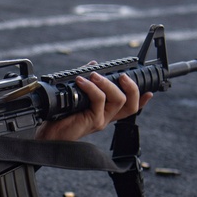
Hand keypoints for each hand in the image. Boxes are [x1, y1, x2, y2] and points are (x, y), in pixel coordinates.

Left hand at [35, 71, 151, 141]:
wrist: (47, 133)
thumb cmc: (59, 116)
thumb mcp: (76, 94)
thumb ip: (87, 81)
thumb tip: (94, 63)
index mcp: (105, 112)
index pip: (129, 107)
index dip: (142, 100)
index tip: (150, 91)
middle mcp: (107, 117)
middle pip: (131, 104)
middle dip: (131, 87)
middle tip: (121, 75)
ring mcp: (101, 120)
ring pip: (119, 100)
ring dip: (108, 83)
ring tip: (95, 75)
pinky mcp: (93, 121)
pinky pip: (99, 100)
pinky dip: (92, 88)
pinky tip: (81, 81)